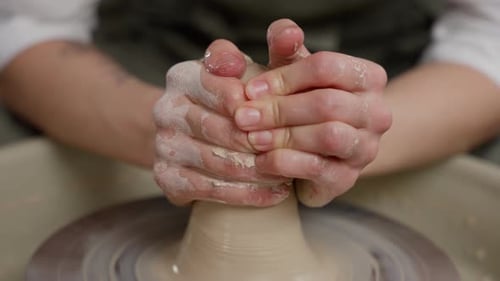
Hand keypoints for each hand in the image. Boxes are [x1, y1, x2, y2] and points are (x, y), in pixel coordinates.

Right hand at [153, 40, 290, 206]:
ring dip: (256, 172)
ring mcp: (162, 144)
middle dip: (258, 143)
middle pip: (216, 128)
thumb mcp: (254, 73)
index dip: (253, 105)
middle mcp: (166, 108)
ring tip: (289, 174)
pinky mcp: (166, 177)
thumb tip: (289, 34)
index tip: (280, 118)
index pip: (220, 87)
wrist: (196, 135)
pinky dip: (245, 194)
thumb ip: (273, 53)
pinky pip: (208, 189)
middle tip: (293, 153)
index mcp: (183, 76)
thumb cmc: (237, 101)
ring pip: (215, 162)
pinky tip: (273, 194)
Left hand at [234, 19, 391, 206]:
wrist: (320, 151)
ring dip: (284, 136)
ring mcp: (366, 147)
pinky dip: (285, 163)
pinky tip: (262, 161)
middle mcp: (376, 112)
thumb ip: (286, 46)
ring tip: (253, 138)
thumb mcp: (294, 70)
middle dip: (279, 109)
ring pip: (328, 135)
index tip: (251, 89)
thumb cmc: (303, 101)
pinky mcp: (349, 177)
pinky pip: (318, 168)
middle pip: (327, 103)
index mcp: (367, 77)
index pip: (326, 67)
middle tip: (243, 117)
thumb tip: (286, 32)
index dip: (285, 77)